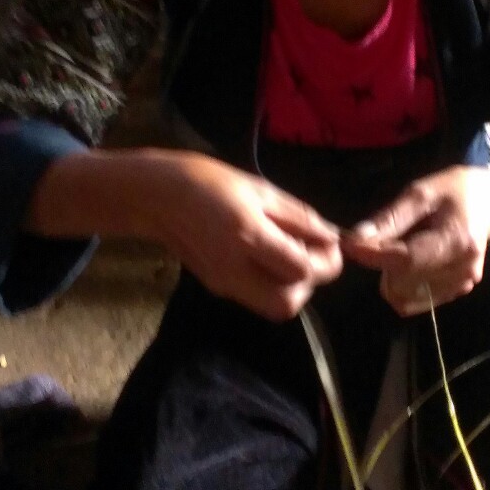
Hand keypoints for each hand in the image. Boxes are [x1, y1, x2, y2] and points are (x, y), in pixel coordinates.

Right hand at [139, 151, 342, 320]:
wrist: (158, 196)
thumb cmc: (210, 181)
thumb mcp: (261, 189)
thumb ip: (299, 217)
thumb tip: (331, 236)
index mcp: (247, 235)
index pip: (301, 270)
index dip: (325, 259)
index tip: (327, 241)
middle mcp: (234, 268)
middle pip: (288, 303)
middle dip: (310, 282)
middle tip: (310, 254)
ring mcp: (224, 283)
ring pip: (274, 308)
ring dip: (294, 287)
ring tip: (289, 255)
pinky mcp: (218, 288)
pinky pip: (258, 298)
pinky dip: (275, 285)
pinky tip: (269, 258)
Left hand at [342, 166, 489, 315]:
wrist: (489, 204)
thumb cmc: (453, 192)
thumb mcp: (421, 192)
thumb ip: (390, 218)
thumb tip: (356, 239)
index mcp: (457, 241)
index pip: (406, 260)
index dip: (373, 256)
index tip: (349, 244)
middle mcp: (463, 270)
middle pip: (403, 283)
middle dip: (382, 265)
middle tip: (377, 240)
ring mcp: (462, 285)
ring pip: (406, 297)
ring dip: (392, 277)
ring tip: (400, 248)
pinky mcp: (457, 292)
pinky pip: (416, 299)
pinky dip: (405, 283)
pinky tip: (413, 260)